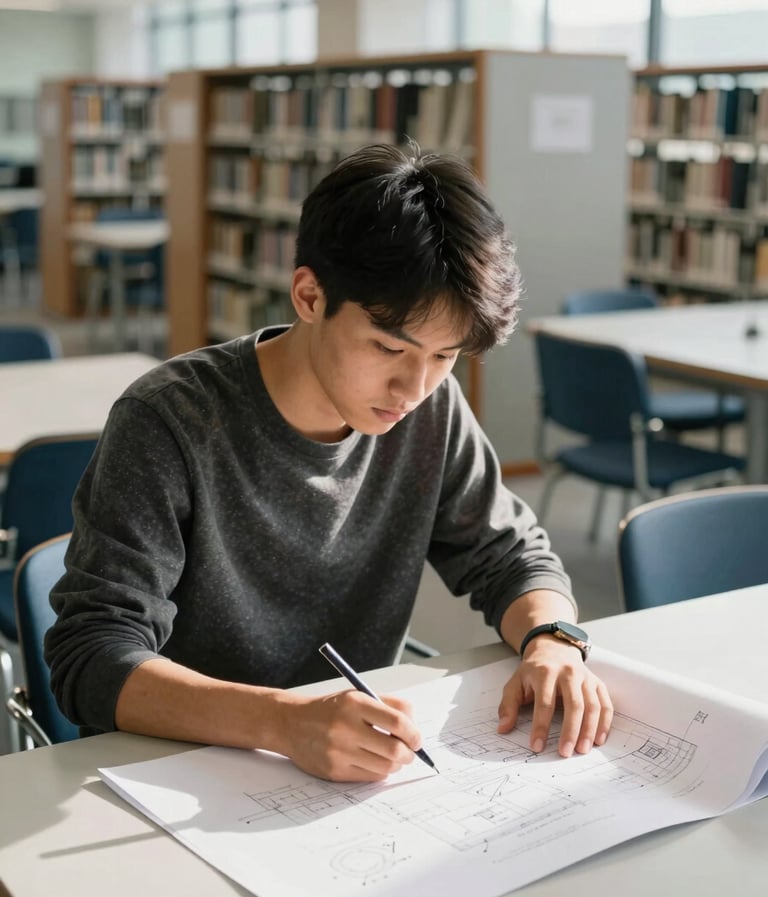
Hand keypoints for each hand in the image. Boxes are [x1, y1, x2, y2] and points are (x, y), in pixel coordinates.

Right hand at [276, 690, 421, 781]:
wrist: (291, 724)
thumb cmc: (331, 709)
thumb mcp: (357, 695)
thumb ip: (388, 706)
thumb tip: (415, 726)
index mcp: (354, 703)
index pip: (397, 721)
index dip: (414, 733)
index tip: (417, 738)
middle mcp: (345, 727)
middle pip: (394, 749)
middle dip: (409, 754)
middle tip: (410, 752)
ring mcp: (339, 751)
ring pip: (385, 767)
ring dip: (396, 764)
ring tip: (392, 757)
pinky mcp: (334, 771)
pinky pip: (369, 777)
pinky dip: (379, 772)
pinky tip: (375, 762)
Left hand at [497, 637, 612, 756]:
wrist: (553, 649)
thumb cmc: (534, 671)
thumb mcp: (515, 682)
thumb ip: (508, 705)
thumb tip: (503, 728)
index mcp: (545, 672)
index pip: (545, 703)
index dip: (541, 726)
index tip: (536, 746)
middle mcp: (568, 673)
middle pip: (574, 704)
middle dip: (570, 731)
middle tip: (565, 753)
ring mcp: (585, 677)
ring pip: (592, 705)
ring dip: (589, 730)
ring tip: (582, 750)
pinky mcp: (597, 683)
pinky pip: (605, 704)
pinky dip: (605, 723)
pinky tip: (598, 739)